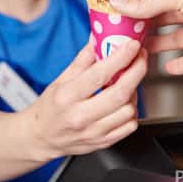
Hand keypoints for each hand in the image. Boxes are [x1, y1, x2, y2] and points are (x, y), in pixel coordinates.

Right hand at [27, 38, 146, 159]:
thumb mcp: (60, 80)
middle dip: (136, 71)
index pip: (99, 74)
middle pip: (120, 93)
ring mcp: (93, 132)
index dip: (120, 58)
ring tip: (128, 80)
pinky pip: (130, 125)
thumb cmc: (50, 107)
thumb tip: (97, 39)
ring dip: (135, 91)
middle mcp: (81, 117)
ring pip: (128, 110)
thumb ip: (82, 60)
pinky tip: (125, 101)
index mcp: (67, 97)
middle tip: (140, 57)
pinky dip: (132, 110)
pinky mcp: (103, 142)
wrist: (41, 138)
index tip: (132, 45)